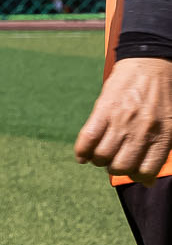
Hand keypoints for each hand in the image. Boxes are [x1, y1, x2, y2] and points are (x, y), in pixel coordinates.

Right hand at [78, 58, 171, 181]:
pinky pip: (87, 139)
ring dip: (98, 160)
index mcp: (163, 135)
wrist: (151, 62)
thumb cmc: (163, 96)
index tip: (131, 171)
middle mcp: (143, 130)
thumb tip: (148, 181)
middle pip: (120, 167)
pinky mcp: (104, 110)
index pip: (145, 171)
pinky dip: (82, 151)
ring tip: (100, 154)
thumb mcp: (170, 124)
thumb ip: (160, 151)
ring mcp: (122, 120)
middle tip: (114, 160)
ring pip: (102, 156)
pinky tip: (82, 155)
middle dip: (114, 169)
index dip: (136, 176)